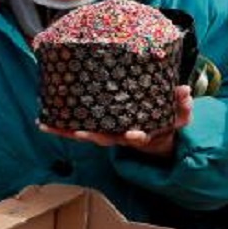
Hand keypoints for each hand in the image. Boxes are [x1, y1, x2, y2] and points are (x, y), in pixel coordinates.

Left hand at [39, 86, 192, 157]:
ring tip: (48, 126)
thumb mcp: (178, 116)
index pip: (138, 137)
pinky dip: (59, 127)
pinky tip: (42, 121)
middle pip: (104, 138)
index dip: (135, 136)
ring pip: (84, 135)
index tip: (134, 134)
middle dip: (92, 136)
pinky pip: (74, 129)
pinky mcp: (94, 129)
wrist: (153, 134)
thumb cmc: (164, 122)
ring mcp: (105, 134)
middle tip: (79, 133)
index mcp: (140, 133)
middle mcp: (119, 137)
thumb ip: (182, 105)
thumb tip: (184, 90)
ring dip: (66, 132)